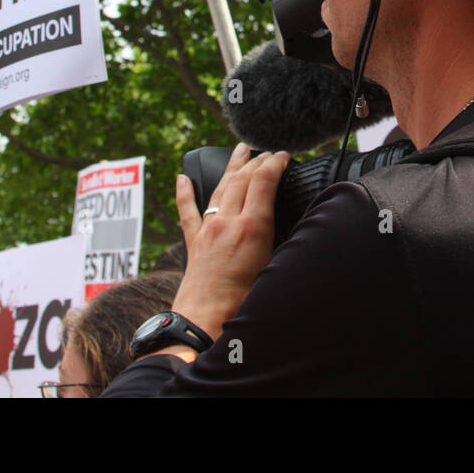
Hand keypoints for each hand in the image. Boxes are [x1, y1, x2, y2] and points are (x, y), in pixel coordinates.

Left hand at [169, 143, 288, 346]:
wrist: (206, 322)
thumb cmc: (244, 303)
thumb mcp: (274, 268)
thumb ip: (282, 242)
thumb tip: (291, 227)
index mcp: (252, 228)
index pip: (263, 181)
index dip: (275, 163)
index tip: (283, 156)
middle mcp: (228, 222)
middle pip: (242, 178)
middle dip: (257, 160)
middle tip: (268, 152)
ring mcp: (208, 230)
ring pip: (219, 188)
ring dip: (231, 166)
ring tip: (240, 150)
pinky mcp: (193, 242)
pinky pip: (188, 211)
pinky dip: (184, 192)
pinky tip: (182, 178)